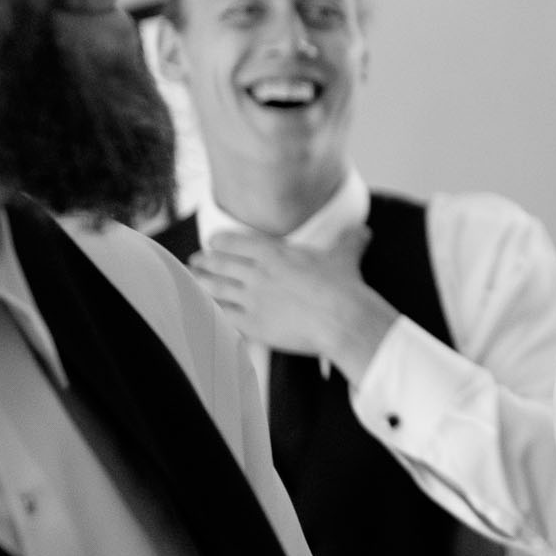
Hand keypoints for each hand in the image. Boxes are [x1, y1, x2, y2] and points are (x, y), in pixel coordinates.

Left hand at [189, 225, 398, 379]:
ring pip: (214, 288)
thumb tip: (364, 231)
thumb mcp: (346, 256)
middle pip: (219, 264)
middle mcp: (257, 273)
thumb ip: (350, 241)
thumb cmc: (344, 287)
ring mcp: (252, 299)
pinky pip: (221, 315)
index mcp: (275, 252)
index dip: (220, 241)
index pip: (236, 241)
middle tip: (195, 261)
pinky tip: (198, 308)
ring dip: (199, 283)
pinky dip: (206, 310)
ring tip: (191, 280)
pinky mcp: (252, 324)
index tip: (212, 242)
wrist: (342, 320)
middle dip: (204, 261)